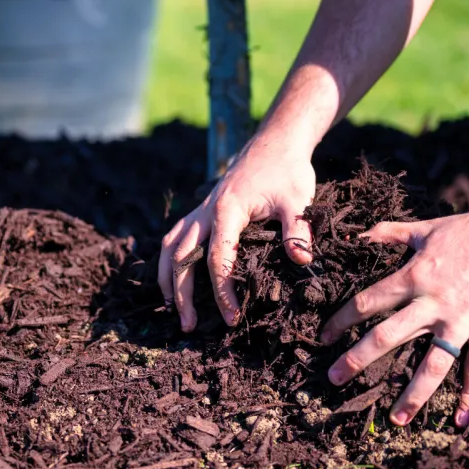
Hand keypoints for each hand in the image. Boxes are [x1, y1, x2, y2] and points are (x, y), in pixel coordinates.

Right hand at [157, 134, 315, 331]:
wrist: (275, 142)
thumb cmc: (288, 171)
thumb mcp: (298, 199)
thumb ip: (298, 230)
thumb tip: (301, 261)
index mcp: (227, 210)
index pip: (217, 259)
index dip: (222, 291)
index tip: (232, 317)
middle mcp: (206, 211)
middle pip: (181, 257)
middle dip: (182, 294)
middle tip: (189, 327)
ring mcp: (201, 209)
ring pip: (170, 246)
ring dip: (167, 278)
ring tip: (171, 308)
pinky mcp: (202, 210)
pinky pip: (176, 236)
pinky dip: (169, 260)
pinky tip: (173, 279)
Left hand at [320, 205, 468, 427]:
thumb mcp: (426, 228)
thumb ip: (390, 233)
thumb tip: (359, 235)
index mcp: (414, 276)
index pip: (367, 302)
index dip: (342, 320)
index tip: (324, 337)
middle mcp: (433, 303)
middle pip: (387, 337)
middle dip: (357, 359)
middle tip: (334, 379)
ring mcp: (463, 320)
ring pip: (432, 364)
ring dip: (413, 394)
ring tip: (396, 419)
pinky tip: (460, 419)